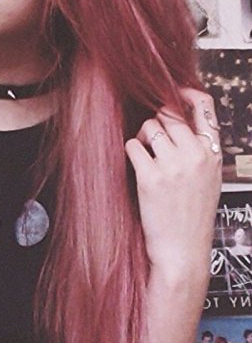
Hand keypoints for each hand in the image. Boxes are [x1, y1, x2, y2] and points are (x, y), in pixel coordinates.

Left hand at [124, 88, 221, 281]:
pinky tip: (136, 167)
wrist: (182, 250)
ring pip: (149, 125)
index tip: (172, 93)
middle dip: (155, 122)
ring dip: (142, 137)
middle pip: (168, 113)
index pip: (205, 106)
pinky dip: (130, 152)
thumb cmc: (191, 217)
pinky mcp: (150, 177)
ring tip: (144, 157)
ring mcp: (174, 165)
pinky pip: (133, 145)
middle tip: (151, 142)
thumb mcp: (207, 180)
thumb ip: (199, 152)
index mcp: (212, 153)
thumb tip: (177, 127)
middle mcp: (196, 154)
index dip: (185, 93)